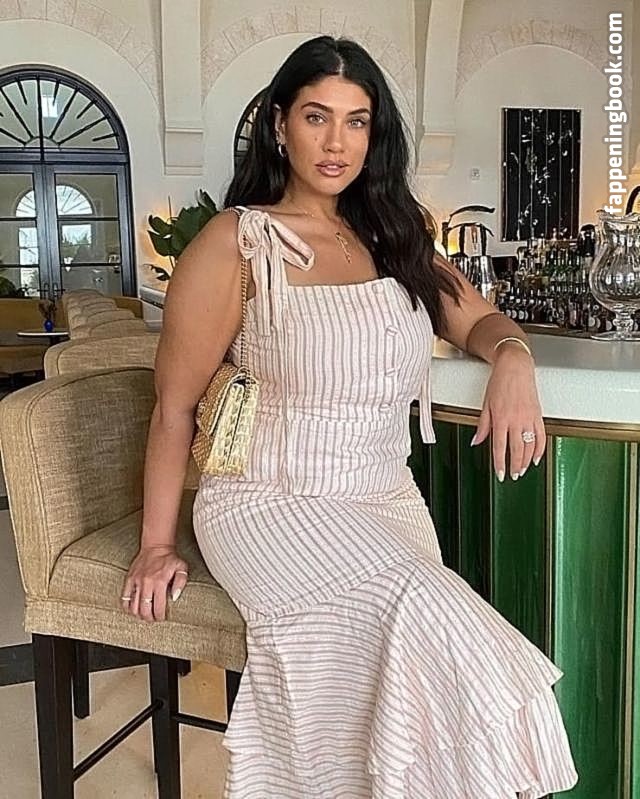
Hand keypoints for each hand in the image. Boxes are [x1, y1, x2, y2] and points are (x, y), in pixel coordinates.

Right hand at [121, 545, 188, 622]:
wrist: (156, 546)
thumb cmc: (169, 558)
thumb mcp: (182, 568)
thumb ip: (181, 583)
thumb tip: (174, 597)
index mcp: (160, 582)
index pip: (158, 606)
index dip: (160, 616)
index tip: (162, 618)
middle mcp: (147, 583)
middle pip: (144, 609)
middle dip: (149, 618)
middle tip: (153, 619)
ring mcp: (136, 582)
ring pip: (133, 606)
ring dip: (138, 614)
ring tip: (144, 615)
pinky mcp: (129, 579)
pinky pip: (124, 597)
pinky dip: (127, 607)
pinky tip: (132, 609)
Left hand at [471, 346, 545, 480]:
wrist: (515, 367)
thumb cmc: (499, 382)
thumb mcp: (486, 404)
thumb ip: (482, 425)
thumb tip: (476, 441)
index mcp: (500, 418)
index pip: (500, 447)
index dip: (500, 464)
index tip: (500, 474)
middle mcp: (516, 420)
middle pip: (517, 450)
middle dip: (515, 466)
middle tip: (513, 475)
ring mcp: (529, 418)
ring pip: (530, 446)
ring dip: (526, 461)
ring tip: (522, 470)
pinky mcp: (538, 414)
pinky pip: (541, 436)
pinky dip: (540, 449)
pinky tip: (536, 458)